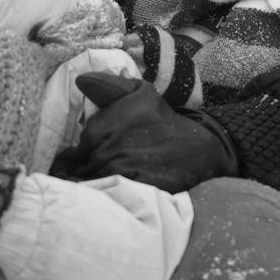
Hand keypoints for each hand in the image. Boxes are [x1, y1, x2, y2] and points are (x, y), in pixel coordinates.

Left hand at [61, 73, 238, 191]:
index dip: (77, 158)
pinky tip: (112, 197)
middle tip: (90, 178)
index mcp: (109, 125)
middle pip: (82, 170)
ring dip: (93, 187)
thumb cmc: (164, 120)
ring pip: (93, 185)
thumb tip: (81, 81)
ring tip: (99, 188)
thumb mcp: (140, 93)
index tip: (81, 162)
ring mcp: (125, 170)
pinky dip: (107, 198)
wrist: (202, 148)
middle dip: (82, 174)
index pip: (77, 150)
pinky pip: (110, 197)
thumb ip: (109, 86)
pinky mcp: (137, 189)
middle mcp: (114, 147)